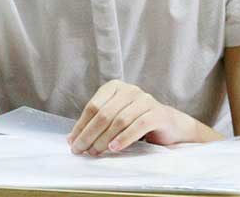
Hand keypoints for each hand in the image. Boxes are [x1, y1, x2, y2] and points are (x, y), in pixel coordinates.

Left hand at [66, 80, 195, 155]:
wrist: (168, 124)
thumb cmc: (135, 121)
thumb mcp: (114, 118)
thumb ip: (95, 124)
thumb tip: (72, 139)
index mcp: (115, 87)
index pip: (93, 106)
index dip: (81, 126)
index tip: (73, 143)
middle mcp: (130, 90)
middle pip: (104, 113)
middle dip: (90, 134)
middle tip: (82, 150)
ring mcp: (145, 100)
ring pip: (119, 120)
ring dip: (104, 139)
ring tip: (96, 151)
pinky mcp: (157, 113)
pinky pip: (138, 126)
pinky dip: (124, 138)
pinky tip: (114, 148)